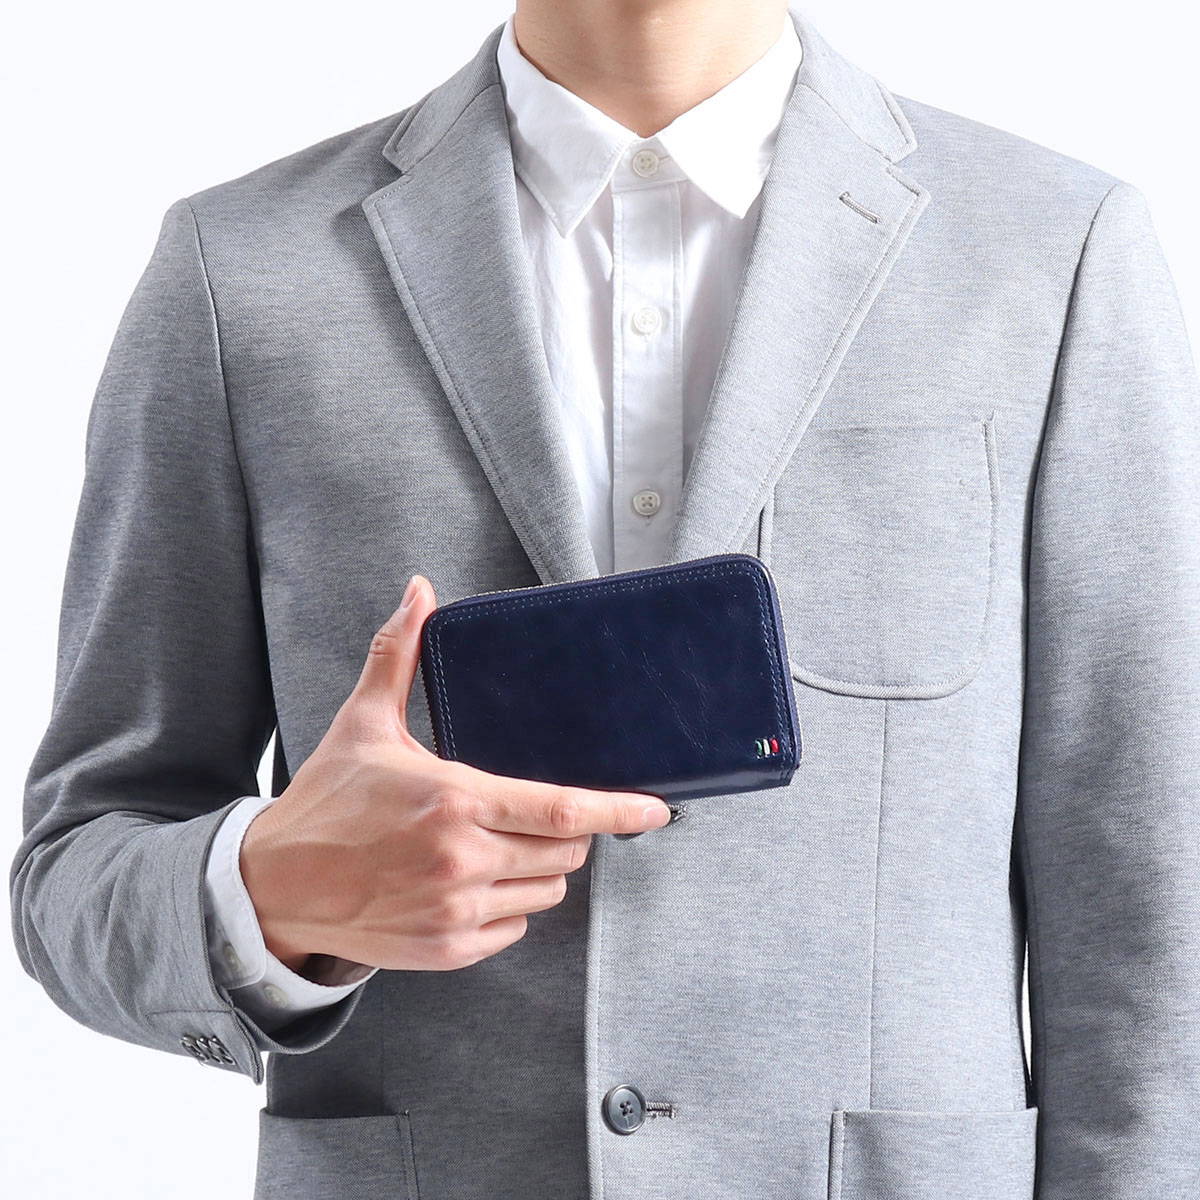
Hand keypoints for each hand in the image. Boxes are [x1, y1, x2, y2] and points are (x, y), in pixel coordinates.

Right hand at [239, 574, 671, 973]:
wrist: (271, 887)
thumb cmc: (323, 803)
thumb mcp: (363, 723)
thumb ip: (399, 656)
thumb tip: (420, 593)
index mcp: (454, 800)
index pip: (561, 809)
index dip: (617, 809)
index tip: (655, 807)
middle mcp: (463, 860)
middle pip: (565, 851)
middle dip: (567, 831)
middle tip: (533, 812)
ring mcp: (456, 910)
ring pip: (547, 891)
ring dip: (539, 867)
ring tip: (498, 844)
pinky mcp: (446, 948)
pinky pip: (515, 928)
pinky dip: (509, 905)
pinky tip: (475, 881)